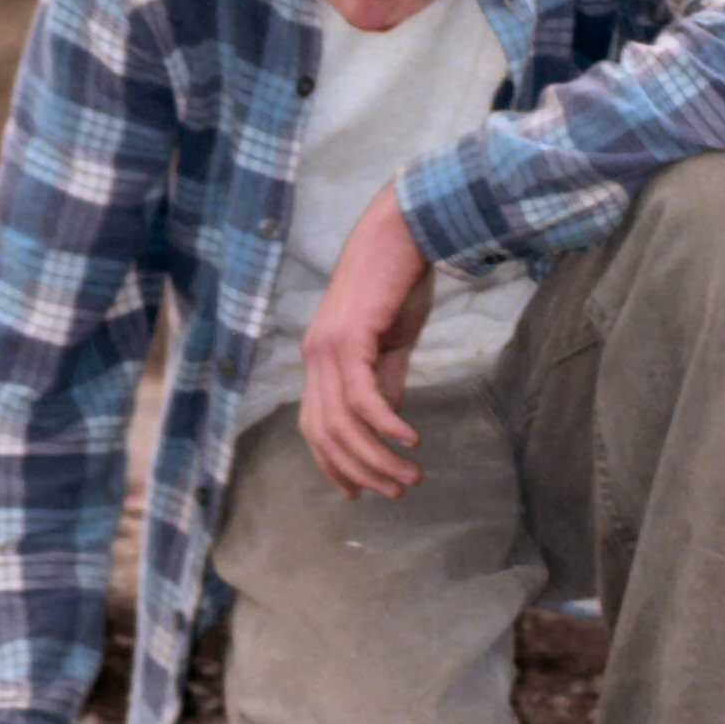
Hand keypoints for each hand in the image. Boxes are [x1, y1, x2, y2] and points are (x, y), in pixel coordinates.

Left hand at [300, 186, 433, 496]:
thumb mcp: (391, 341)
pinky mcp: (349, 338)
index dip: (333, 465)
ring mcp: (327, 348)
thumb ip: (385, 381)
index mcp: (320, 359)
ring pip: (343, 423)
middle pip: (326, 434)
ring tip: (410, 476)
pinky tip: (409, 440)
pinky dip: (385, 425)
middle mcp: (315, 357)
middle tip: (397, 490)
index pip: (314, 426)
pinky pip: (362, 397)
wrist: (402, 230)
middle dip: (361, 471)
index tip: (359, 493)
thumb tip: (387, 423)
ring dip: (377, 457)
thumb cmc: (398, 281)